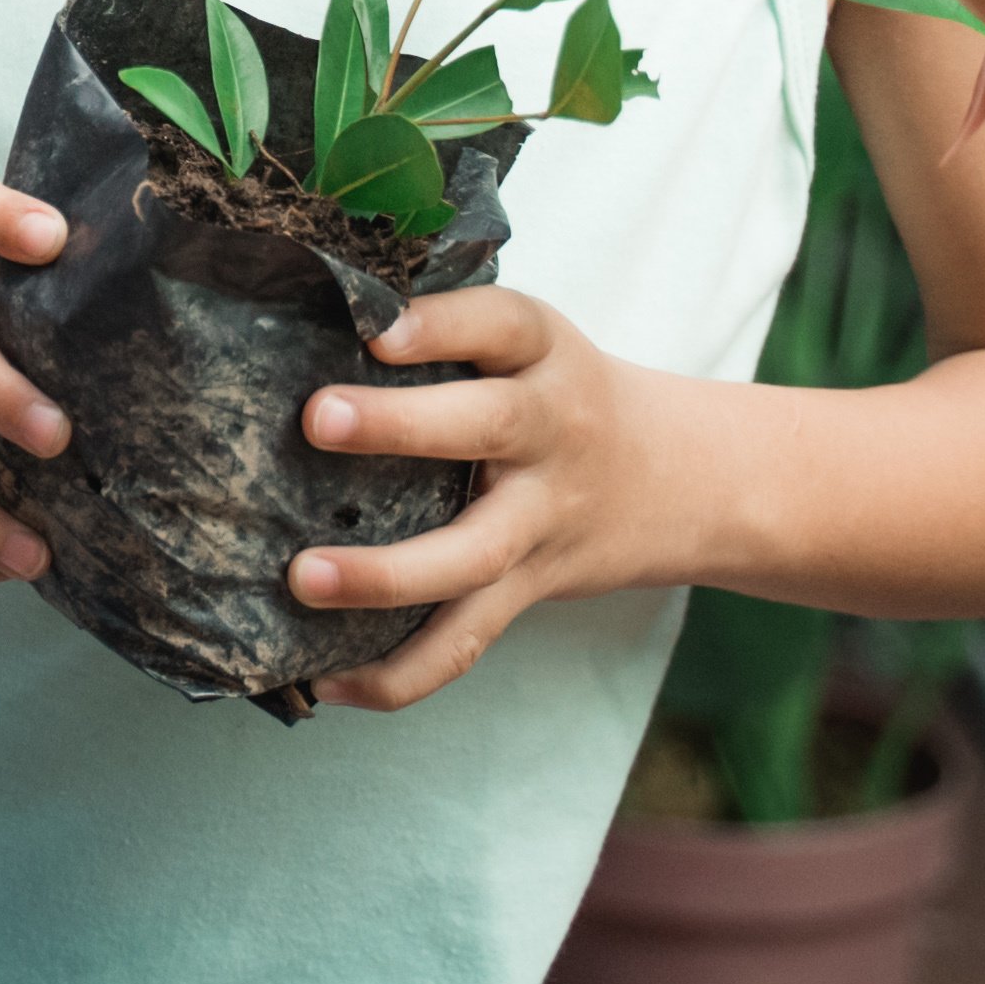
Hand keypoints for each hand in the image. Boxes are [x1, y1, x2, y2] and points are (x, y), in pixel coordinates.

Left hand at [283, 286, 709, 709]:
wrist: (681, 479)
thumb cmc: (558, 391)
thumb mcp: (529, 340)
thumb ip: (447, 326)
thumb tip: (303, 302)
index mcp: (544, 355)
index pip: (500, 324)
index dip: (441, 324)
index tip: (375, 326)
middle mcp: (550, 432)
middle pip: (487, 427)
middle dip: (402, 425)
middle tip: (317, 419)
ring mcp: (540, 520)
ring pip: (472, 555)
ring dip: (387, 573)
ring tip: (303, 578)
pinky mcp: (526, 589)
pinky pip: (466, 640)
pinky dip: (399, 673)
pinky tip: (325, 682)